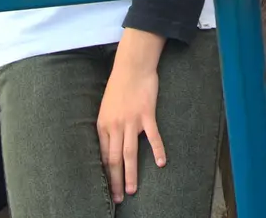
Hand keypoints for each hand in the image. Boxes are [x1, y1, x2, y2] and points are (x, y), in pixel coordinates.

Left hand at [97, 53, 165, 202]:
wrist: (132, 67)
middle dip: (115, 181)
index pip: (103, 156)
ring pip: (129, 154)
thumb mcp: (106, 108)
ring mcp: (131, 121)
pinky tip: (161, 163)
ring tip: (132, 190)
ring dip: (130, 174)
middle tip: (118, 198)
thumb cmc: (119, 86)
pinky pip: (153, 137)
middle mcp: (115, 126)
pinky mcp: (146, 115)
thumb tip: (109, 146)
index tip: (108, 188)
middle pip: (114, 160)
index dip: (105, 174)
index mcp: (103, 126)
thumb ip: (108, 127)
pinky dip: (158, 150)